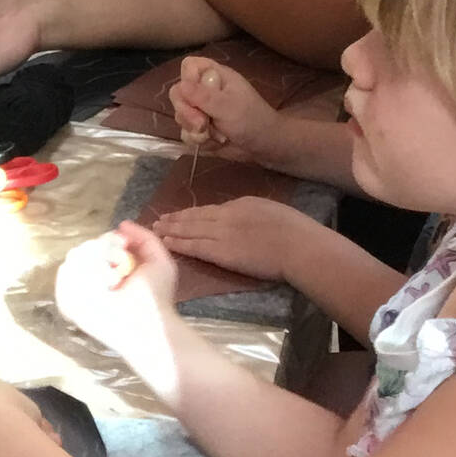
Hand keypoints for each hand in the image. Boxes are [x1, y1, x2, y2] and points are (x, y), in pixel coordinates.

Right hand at [54, 222, 177, 351]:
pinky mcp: (69, 302)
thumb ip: (145, 238)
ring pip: (74, 259)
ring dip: (93, 263)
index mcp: (110, 269)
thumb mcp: (160, 261)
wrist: (146, 325)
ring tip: (112, 280)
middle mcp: (91, 278)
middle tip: (118, 266)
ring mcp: (78, 291)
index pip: (99, 243)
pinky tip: (100, 286)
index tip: (123, 245)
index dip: (110, 241)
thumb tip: (121, 224)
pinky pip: (65, 277)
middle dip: (102, 251)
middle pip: (84, 248)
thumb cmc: (155, 296)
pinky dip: (82, 276)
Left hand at [154, 196, 315, 285]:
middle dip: (175, 218)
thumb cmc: (296, 231)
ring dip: (171, 229)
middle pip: (195, 217)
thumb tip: (245, 219)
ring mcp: (221, 234)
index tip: (181, 213)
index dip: (193, 212)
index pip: (210, 209)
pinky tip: (166, 243)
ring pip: (190, 230)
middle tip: (159, 219)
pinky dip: (178, 244)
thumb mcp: (272, 211)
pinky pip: (194, 247)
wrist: (299, 246)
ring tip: (157, 229)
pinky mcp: (220, 252)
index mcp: (241, 204)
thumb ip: (254, 214)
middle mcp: (226, 216)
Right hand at [170, 56, 281, 162]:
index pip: (189, 66)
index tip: (194, 96)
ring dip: (194, 130)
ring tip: (213, 135)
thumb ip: (204, 97)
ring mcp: (199, 109)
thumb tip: (180, 86)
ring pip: (180, 116)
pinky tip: (213, 142)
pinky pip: (185, 133)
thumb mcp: (229, 107)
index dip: (187, 79)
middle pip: (178, 94)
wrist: (263, 145)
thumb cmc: (252, 119)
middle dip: (187, 113)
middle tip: (202, 124)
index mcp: (214, 76)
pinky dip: (197, 141)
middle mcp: (203, 90)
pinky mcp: (198, 127)